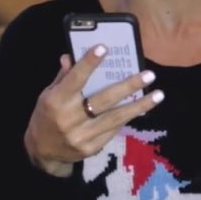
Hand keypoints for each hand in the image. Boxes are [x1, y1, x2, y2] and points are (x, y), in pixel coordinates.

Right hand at [23, 45, 163, 176]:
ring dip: (140, 106)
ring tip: (159, 94)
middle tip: (149, 74)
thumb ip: (63, 77)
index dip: (89, 64)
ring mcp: (81, 136)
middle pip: (103, 100)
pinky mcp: (91, 148)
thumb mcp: (48, 95)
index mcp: (55, 101)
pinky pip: (114, 130)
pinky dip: (128, 118)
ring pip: (115, 118)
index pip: (75, 79)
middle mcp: (69, 119)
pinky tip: (143, 108)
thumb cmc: (47, 116)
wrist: (42, 152)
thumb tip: (71, 55)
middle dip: (128, 86)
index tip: (105, 48)